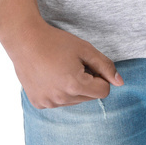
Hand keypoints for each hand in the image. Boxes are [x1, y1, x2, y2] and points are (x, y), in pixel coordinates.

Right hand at [2, 18, 124, 108]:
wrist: (25, 41)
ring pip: (74, 101)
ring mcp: (48, 103)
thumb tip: (120, 82)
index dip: (100, 76)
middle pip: (89, 97)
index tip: (89, 64)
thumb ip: (105, 66)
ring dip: (73, 88)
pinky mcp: (38, 104)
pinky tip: (49, 76)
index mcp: (75, 85)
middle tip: (73, 64)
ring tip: (60, 69)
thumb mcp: (85, 49)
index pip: (103, 91)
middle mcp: (62, 99)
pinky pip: (58, 102)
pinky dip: (58, 92)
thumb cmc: (56, 42)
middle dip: (87, 82)